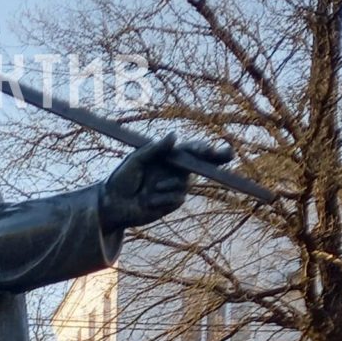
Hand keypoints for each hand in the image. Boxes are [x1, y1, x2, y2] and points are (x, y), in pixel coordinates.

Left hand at [97, 134, 234, 232]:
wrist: (112, 204)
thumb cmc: (121, 179)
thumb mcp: (136, 160)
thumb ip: (155, 149)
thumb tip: (175, 136)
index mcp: (166, 156)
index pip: (189, 149)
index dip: (203, 148)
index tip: (211, 149)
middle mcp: (174, 169)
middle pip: (201, 163)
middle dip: (217, 158)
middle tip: (229, 154)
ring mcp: (175, 185)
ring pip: (186, 183)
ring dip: (169, 185)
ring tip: (149, 189)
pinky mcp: (172, 202)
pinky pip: (178, 198)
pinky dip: (163, 199)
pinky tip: (148, 201)